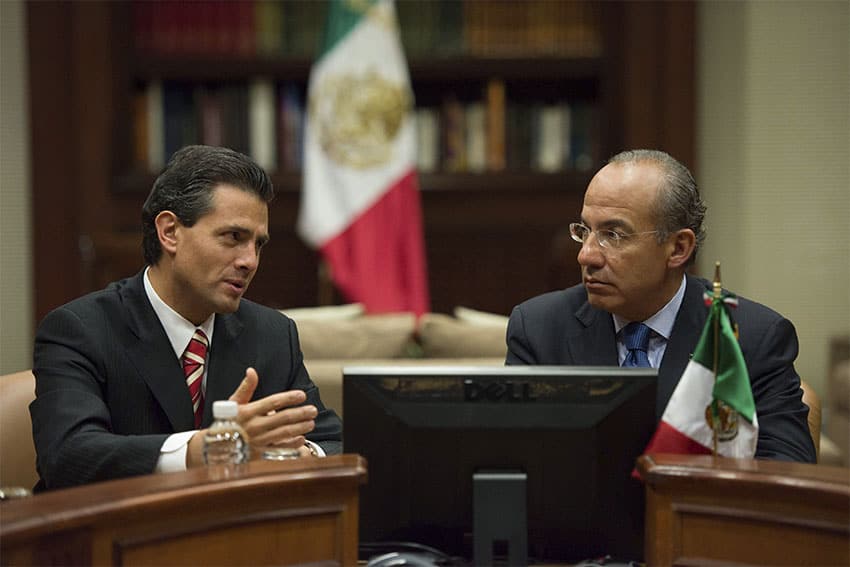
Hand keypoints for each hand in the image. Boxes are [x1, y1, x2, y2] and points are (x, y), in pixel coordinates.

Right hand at [186, 367, 317, 466]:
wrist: (214, 446)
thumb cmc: (227, 421)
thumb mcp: (233, 403)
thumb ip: (246, 387)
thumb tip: (252, 370)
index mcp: (248, 411)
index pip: (272, 402)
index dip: (288, 398)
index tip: (302, 395)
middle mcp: (253, 426)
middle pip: (282, 418)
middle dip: (300, 413)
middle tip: (313, 410)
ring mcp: (257, 441)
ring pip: (283, 433)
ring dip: (300, 427)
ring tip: (311, 422)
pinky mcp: (259, 454)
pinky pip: (279, 449)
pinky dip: (291, 444)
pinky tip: (301, 438)